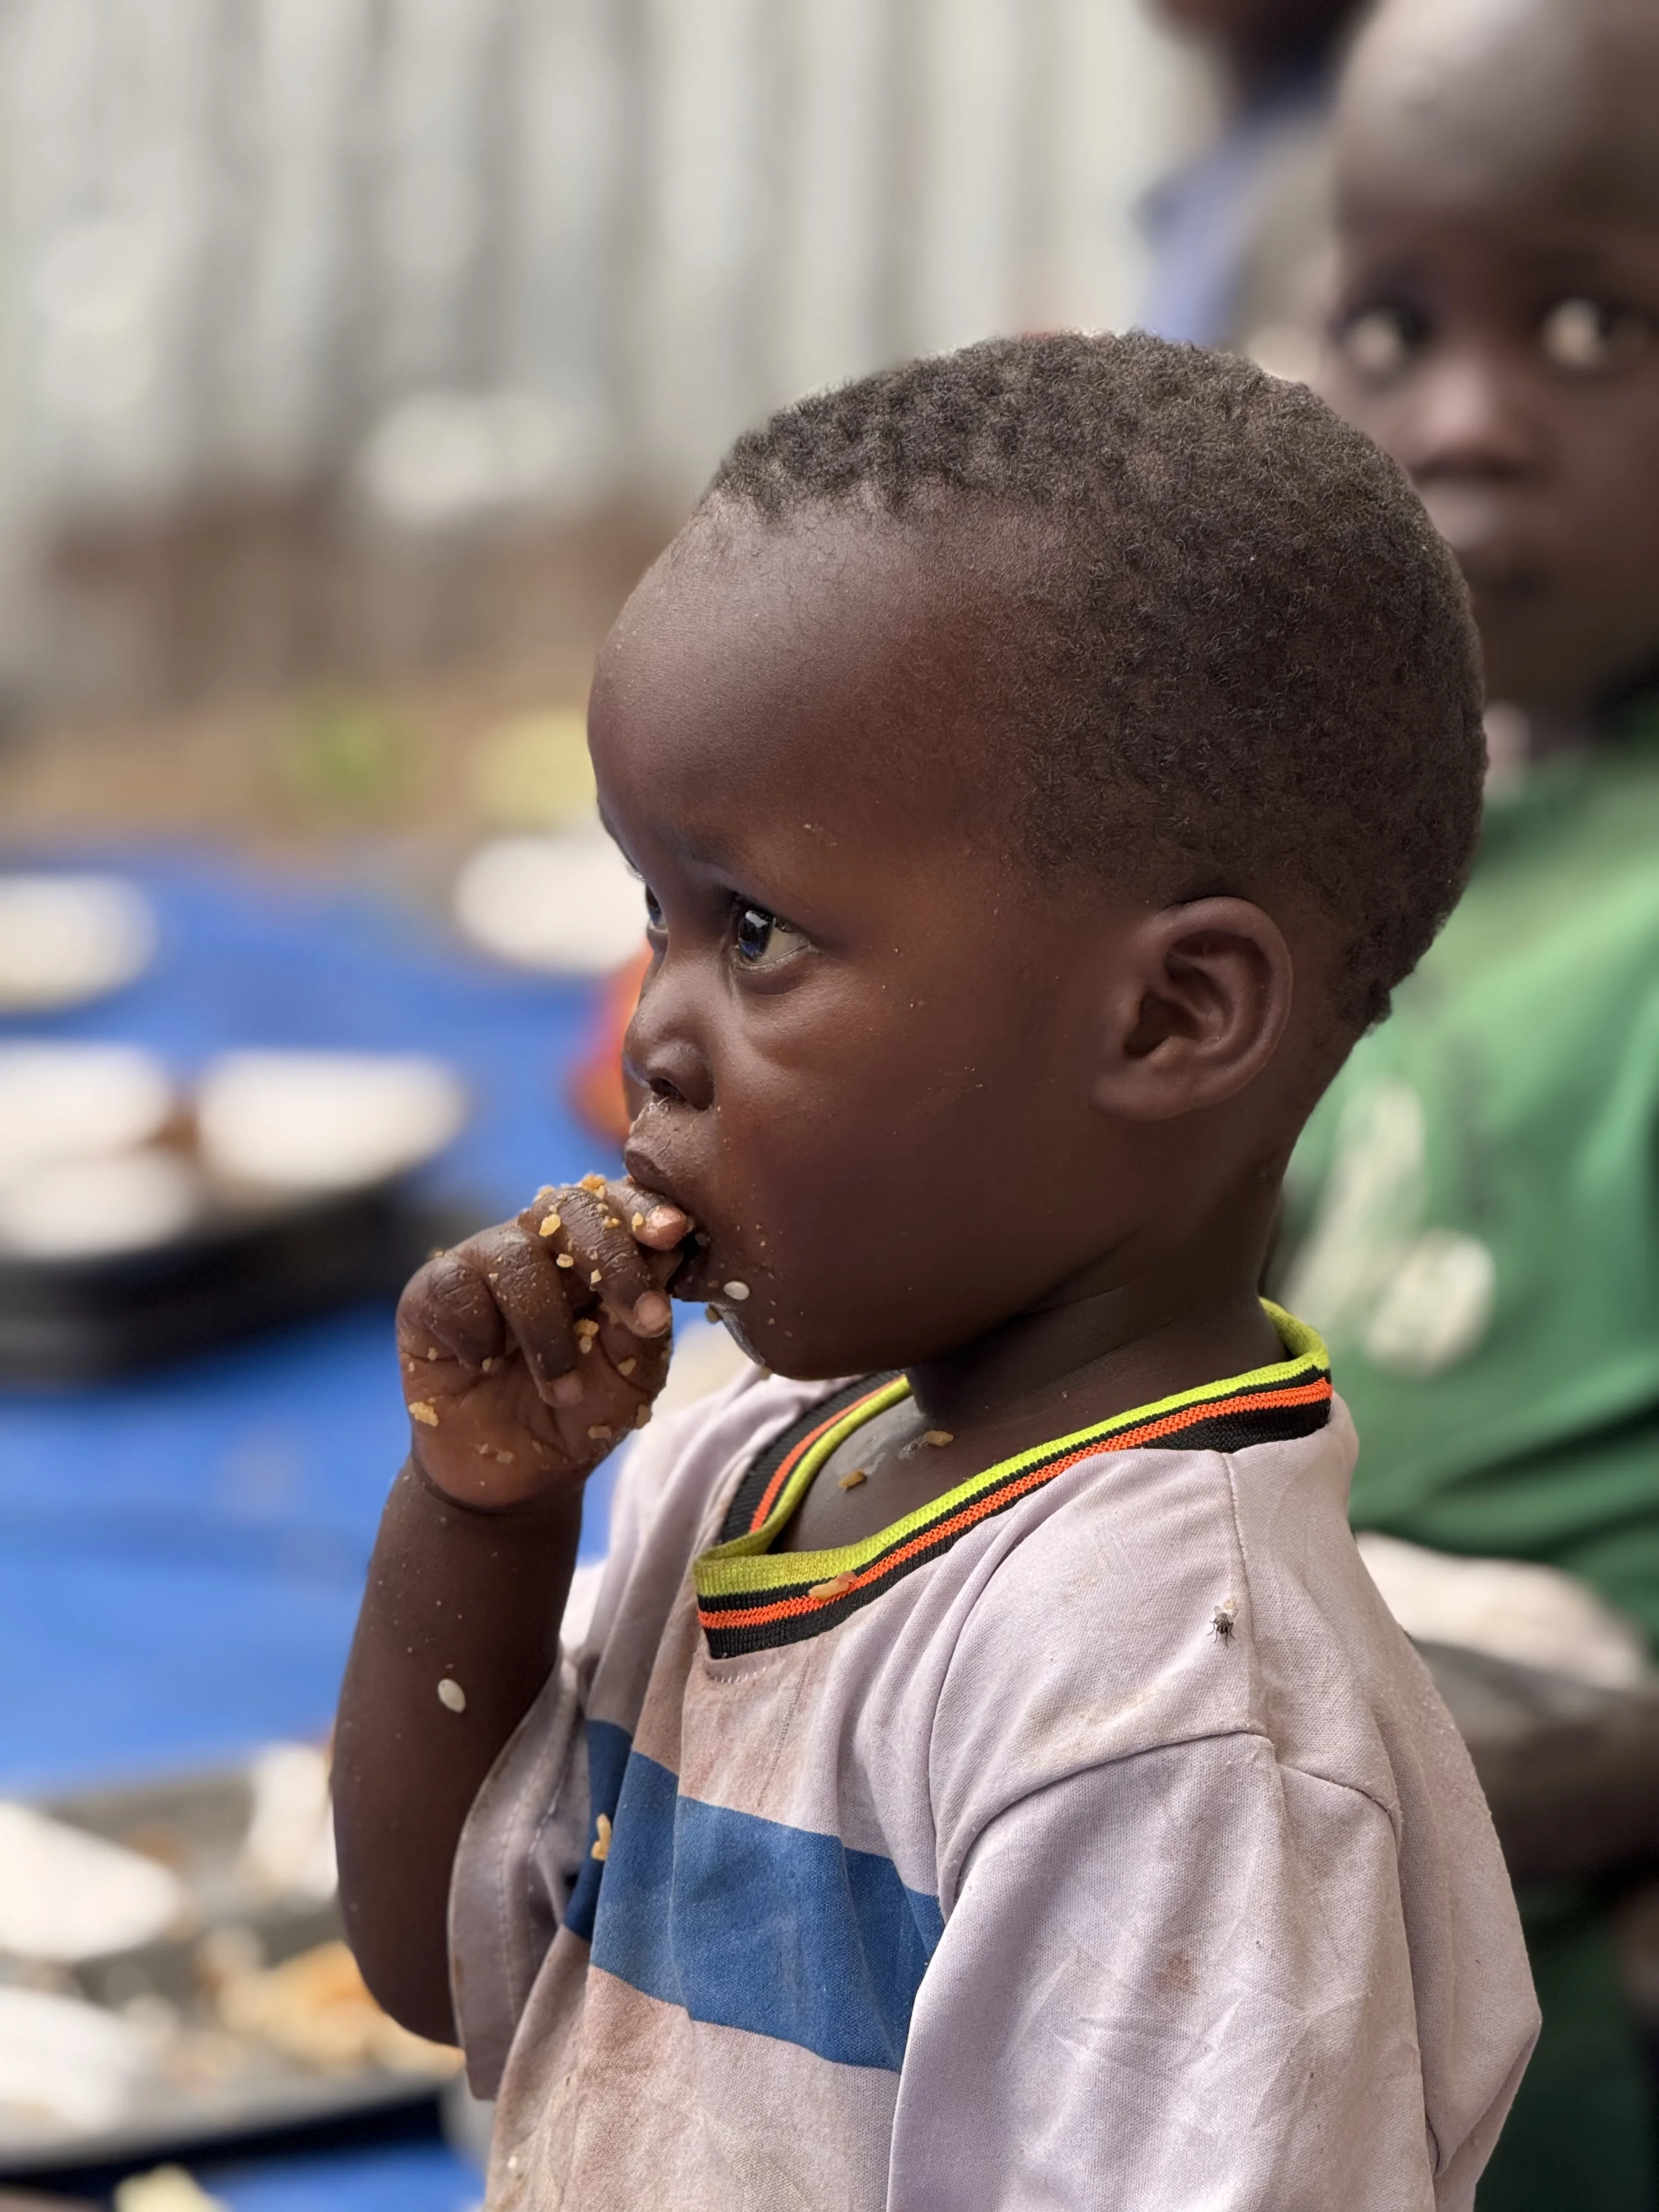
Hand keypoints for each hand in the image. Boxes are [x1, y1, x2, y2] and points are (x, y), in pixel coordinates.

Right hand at [394, 1176, 691, 1508]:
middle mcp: (538, 1243)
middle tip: (645, 1319)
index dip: (643, 1209)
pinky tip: (485, 1364)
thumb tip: (669, 1249)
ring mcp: (481, 1264)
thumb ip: (642, 1315)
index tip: (673, 1233)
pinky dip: (477, 1331)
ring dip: (546, 1328)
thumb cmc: (583, 1411)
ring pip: (515, 1255)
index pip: (619, 1201)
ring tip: (562, 1390)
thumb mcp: (631, 1373)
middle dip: (612, 1261)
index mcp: (596, 1250)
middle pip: (570, 1209)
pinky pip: (453, 1287)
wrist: (517, 1475)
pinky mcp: (429, 1295)